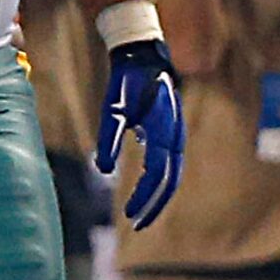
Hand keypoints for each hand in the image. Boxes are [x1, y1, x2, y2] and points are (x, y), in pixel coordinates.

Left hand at [98, 39, 184, 228]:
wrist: (144, 56)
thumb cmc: (126, 82)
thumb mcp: (112, 110)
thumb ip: (108, 139)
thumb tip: (102, 170)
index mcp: (164, 132)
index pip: (157, 175)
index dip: (143, 198)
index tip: (128, 216)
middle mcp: (175, 137)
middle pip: (171, 181)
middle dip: (154, 205)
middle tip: (137, 224)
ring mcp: (176, 134)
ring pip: (173, 174)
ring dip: (159, 195)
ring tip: (142, 212)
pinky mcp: (171, 132)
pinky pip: (170, 163)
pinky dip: (160, 179)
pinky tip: (145, 187)